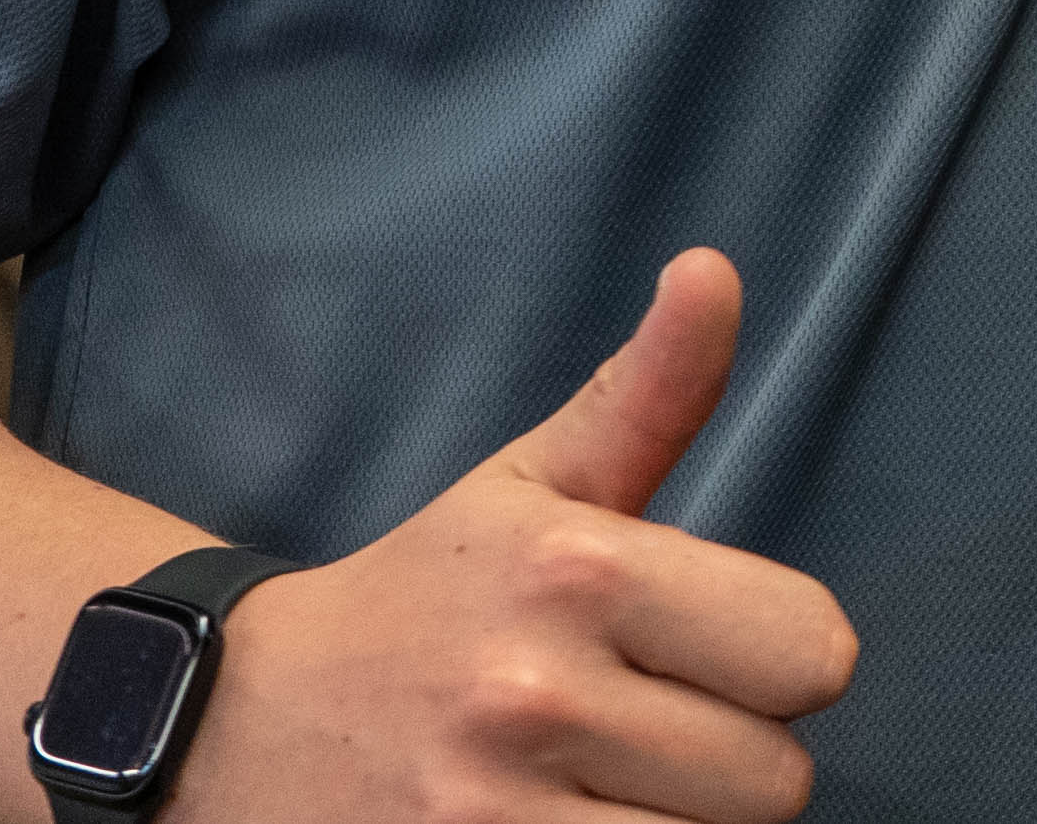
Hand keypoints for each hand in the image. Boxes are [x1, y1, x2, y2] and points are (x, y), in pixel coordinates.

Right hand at [183, 247, 855, 820]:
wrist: (223, 727)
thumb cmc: (419, 598)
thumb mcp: (531, 484)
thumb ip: (649, 391)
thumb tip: (714, 268)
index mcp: (576, 571)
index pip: (812, 652)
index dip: (779, 660)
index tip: (712, 652)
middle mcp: (533, 695)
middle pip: (775, 779)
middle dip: (728, 758)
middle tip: (642, 729)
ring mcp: (487, 819)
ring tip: (600, 787)